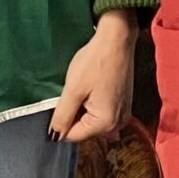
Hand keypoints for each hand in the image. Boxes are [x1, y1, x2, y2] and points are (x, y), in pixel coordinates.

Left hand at [49, 9, 139, 143]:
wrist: (116, 41)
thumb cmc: (94, 62)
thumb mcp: (73, 90)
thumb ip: (62, 116)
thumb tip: (55, 136)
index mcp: (106, 123)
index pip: (73, 135)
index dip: (61, 121)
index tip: (62, 100)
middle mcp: (118, 124)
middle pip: (84, 129)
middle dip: (74, 114)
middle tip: (74, 91)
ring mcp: (122, 115)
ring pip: (91, 120)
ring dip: (82, 108)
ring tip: (84, 87)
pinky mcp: (123, 105)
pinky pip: (100, 112)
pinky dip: (92, 103)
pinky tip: (92, 87)